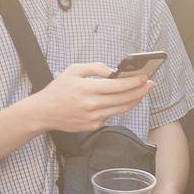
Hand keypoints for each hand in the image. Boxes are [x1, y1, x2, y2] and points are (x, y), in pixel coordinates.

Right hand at [27, 63, 153, 132]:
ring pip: (122, 109)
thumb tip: (114, 71)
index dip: (134, 81)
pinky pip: (111, 115)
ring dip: (135, 99)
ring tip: (142, 91)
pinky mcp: (93, 126)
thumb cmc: (58, 89)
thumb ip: (95, 68)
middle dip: (141, 90)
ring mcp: (93, 117)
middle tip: (150, 84)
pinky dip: (118, 107)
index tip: (146, 77)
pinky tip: (123, 100)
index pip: (117, 86)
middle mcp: (91, 105)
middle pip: (124, 99)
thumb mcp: (73, 71)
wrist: (42, 113)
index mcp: (86, 89)